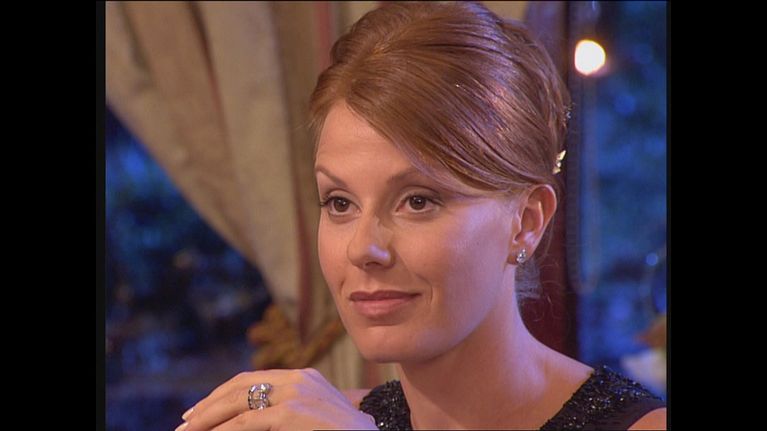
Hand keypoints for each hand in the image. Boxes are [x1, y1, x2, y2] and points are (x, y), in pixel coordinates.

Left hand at [178, 368, 377, 430]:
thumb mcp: (315, 416)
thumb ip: (287, 412)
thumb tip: (252, 418)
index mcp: (304, 377)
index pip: (252, 379)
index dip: (221, 393)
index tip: (200, 410)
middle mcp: (298, 379)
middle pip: (240, 386)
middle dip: (208, 405)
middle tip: (186, 422)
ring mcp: (296, 394)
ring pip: (237, 403)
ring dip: (207, 418)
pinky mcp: (292, 413)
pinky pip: (246, 422)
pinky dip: (222, 430)